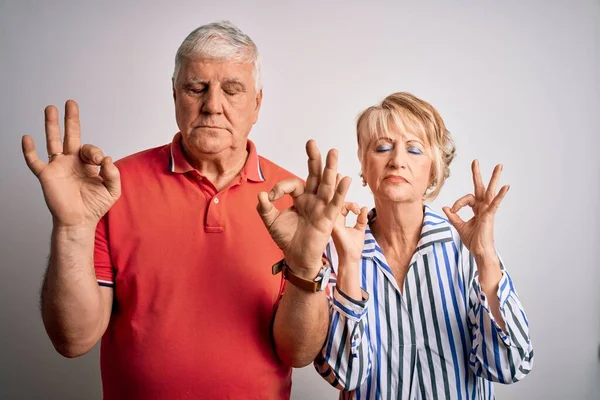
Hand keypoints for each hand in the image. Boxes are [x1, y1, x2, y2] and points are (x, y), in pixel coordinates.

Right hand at [22, 100, 120, 228]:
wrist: (79, 221)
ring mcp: (58, 167)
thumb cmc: (95, 206)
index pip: (91, 149)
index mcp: (87, 164)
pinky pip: (34, 161)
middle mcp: (72, 162)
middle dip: (71, 119)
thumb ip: (113, 174)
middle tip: (71, 103)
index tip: (100, 162)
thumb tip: (108, 159)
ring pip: (53, 141)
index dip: (95, 152)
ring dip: (51, 125)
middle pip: (70, 135)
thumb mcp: (112, 190)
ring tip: (50, 108)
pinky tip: (27, 138)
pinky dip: (29, 150)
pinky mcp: (46, 175)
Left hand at [257, 140, 350, 277]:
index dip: (280, 188)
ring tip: (333, 152)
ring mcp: (321, 207)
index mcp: (300, 197)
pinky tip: (345, 179)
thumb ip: (264, 208)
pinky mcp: (327, 218)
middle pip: (315, 175)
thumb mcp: (271, 222)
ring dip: (330, 169)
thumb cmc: (286, 239)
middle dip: (314, 159)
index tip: (270, 197)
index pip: (292, 184)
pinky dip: (340, 192)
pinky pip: (335, 203)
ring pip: (327, 185)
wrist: (296, 258)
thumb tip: (261, 194)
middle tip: (312, 142)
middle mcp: (312, 199)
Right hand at [332, 201, 368, 264]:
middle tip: (357, 210)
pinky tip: (354, 210)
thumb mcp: (360, 229)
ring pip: (335, 205)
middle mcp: (334, 222)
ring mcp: (332, 223)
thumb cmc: (353, 248)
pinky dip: (341, 208)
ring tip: (357, 210)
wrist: (351, 259)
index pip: (341, 206)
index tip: (359, 212)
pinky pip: (334, 212)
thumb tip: (364, 207)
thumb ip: (361, 219)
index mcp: (339, 222)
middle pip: (337, 204)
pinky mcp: (333, 226)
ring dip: (348, 204)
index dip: (351, 205)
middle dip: (349, 203)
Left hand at [442, 160, 508, 257]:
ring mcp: (488, 210)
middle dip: (477, 174)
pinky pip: (495, 203)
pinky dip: (500, 195)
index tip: (452, 211)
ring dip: (494, 178)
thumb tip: (446, 208)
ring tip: (499, 166)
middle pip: (480, 188)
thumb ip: (453, 216)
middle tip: (475, 161)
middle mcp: (483, 207)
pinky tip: (506, 186)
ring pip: (490, 191)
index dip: (457, 204)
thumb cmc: (473, 241)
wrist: (479, 251)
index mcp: (477, 209)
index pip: (466, 199)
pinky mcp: (490, 215)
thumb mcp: (460, 226)